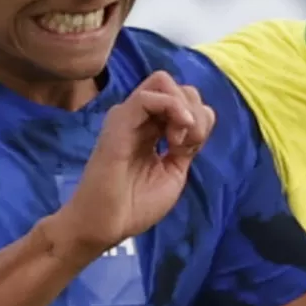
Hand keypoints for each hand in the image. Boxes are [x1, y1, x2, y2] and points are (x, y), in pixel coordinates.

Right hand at [50, 72, 214, 258]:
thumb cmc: (135, 205)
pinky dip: (172, 108)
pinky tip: (173, 136)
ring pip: (164, 81)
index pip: (185, 101)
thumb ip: (186, 144)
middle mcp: (140, 117)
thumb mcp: (173, 172)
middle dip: (195, 111)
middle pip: (178, 86)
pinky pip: (149, 95)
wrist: (107, 224)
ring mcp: (128, 116)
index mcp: (152, 128)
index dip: (198, 119)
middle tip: (185, 144)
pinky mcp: (119, 121)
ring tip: (178, 140)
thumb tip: (195, 121)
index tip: (188, 150)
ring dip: (184, 108)